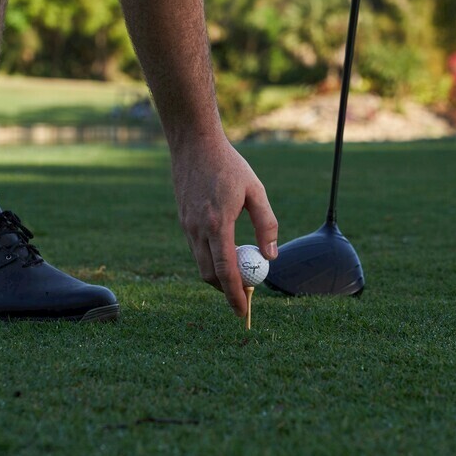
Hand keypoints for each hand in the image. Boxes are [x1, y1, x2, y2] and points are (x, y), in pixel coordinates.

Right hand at [171, 135, 278, 315]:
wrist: (194, 144)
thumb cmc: (229, 165)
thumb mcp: (256, 191)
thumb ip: (266, 224)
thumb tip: (272, 256)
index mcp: (218, 224)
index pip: (226, 271)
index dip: (235, 294)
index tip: (244, 310)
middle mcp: (197, 229)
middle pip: (210, 275)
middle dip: (226, 290)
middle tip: (245, 295)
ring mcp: (186, 225)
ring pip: (201, 263)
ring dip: (218, 276)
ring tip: (239, 276)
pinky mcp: (183, 220)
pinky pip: (196, 249)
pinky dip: (210, 259)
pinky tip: (225, 253)